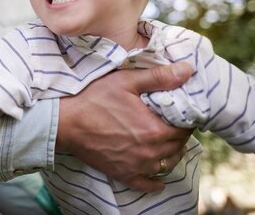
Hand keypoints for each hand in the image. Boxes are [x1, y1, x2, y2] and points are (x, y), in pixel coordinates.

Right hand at [56, 62, 192, 191]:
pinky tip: (158, 179)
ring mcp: (137, 166)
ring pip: (168, 165)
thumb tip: (187, 70)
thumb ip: (159, 77)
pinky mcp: (123, 174)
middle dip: (180, 134)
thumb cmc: (94, 99)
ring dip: (172, 154)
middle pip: (178, 146)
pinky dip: (155, 182)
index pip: (186, 128)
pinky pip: (147, 185)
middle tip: (173, 122)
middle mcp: (150, 152)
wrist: (66, 123)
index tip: (183, 111)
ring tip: (167, 142)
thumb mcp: (126, 81)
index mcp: (154, 130)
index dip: (187, 118)